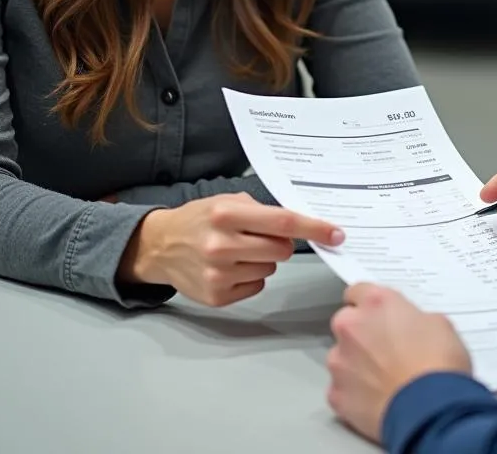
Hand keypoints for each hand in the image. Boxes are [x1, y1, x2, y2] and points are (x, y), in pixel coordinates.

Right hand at [119, 193, 343, 306]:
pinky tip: (230, 267)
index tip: (336, 234)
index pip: (282, 222)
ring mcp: (219, 274)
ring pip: (271, 268)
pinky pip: (257, 285)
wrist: (160, 246)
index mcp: (227, 213)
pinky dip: (251, 276)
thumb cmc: (200, 219)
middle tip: (260, 237)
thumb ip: (261, 211)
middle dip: (280, 243)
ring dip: (263, 259)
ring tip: (238, 251)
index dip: (314, 228)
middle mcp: (222, 244)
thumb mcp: (227, 200)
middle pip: (282, 249)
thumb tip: (300, 224)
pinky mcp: (217, 296)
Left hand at [327, 284, 471, 441]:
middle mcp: (351, 326)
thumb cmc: (439, 366)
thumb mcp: (439, 325)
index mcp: (376, 303)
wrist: (430, 412)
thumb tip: (411, 328)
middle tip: (385, 351)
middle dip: (361, 334)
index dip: (368, 304)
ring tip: (383, 381)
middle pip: (347, 323)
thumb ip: (414, 318)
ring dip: (356, 364)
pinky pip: (340, 389)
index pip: (358, 291)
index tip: (374, 314)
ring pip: (341, 356)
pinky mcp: (336, 394)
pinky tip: (376, 400)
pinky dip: (354, 394)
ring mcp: (340, 361)